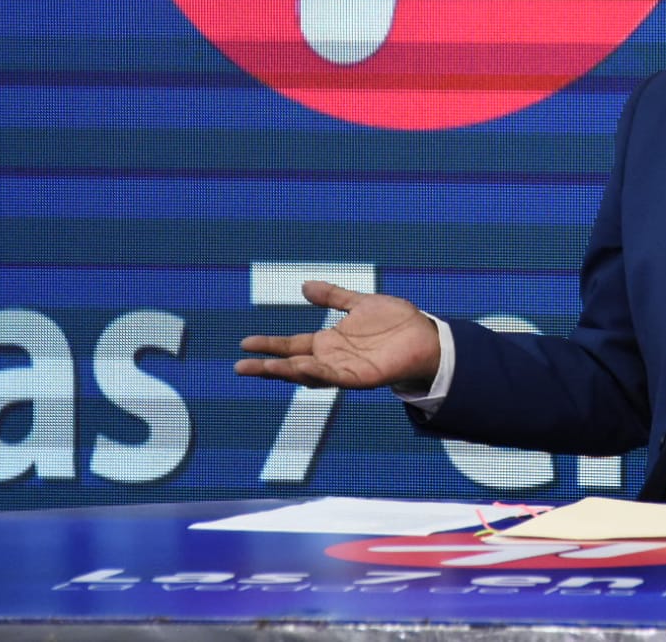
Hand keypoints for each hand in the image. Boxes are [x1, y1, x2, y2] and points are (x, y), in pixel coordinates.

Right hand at [234, 280, 440, 389]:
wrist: (426, 336)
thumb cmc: (395, 323)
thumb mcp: (359, 303)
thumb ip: (333, 297)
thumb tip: (304, 287)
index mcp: (329, 343)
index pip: (291, 345)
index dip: (268, 345)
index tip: (243, 344)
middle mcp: (332, 359)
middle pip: (292, 364)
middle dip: (267, 367)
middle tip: (239, 367)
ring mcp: (345, 370)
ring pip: (309, 375)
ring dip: (287, 371)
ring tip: (264, 368)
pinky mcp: (362, 378)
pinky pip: (335, 378)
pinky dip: (318, 374)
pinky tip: (302, 367)